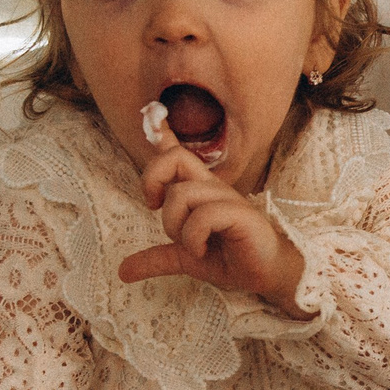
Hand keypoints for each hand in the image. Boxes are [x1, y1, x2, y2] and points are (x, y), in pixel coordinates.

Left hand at [116, 123, 305, 308]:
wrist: (266, 275)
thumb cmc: (231, 258)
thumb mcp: (186, 258)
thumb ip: (157, 258)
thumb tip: (123, 271)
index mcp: (200, 191)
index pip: (179, 153)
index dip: (162, 132)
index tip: (151, 114)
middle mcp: (212, 187)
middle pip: (175, 158)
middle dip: (152, 179)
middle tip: (153, 207)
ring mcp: (227, 198)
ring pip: (182, 194)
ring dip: (176, 225)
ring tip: (191, 245)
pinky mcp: (239, 214)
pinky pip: (203, 216)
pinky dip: (193, 238)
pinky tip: (202, 250)